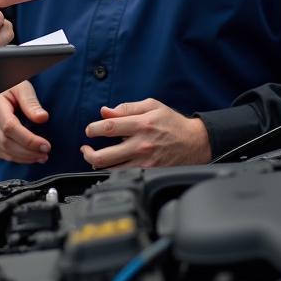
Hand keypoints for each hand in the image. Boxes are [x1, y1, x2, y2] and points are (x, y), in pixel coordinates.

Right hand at [0, 80, 50, 164]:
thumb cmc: (10, 88)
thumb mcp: (21, 87)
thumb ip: (31, 102)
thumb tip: (42, 118)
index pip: (10, 127)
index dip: (28, 139)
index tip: (45, 145)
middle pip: (7, 142)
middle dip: (29, 151)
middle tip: (46, 151)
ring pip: (5, 151)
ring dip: (25, 157)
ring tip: (42, 156)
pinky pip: (3, 154)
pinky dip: (18, 158)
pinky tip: (31, 156)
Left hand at [80, 99, 210, 168]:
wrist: (195, 142)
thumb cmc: (172, 122)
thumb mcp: (151, 105)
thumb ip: (126, 108)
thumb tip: (105, 111)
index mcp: (141, 124)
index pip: (109, 127)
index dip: (93, 129)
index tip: (89, 130)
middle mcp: (141, 145)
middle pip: (106, 155)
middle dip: (88, 153)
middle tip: (85, 149)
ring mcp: (145, 161)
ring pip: (112, 169)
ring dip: (98, 164)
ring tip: (93, 158)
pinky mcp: (149, 172)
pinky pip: (124, 175)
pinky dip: (113, 171)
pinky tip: (110, 165)